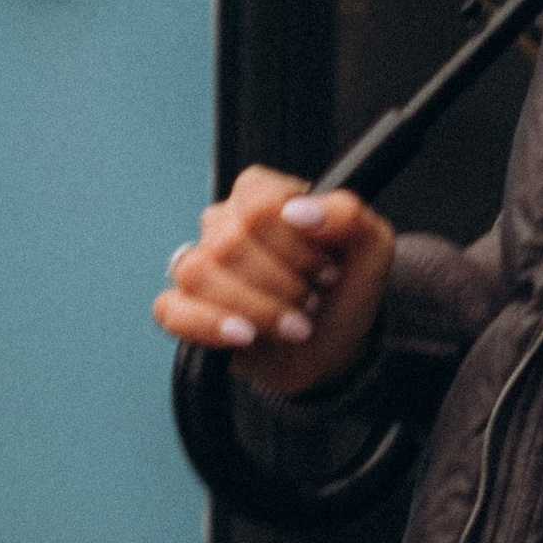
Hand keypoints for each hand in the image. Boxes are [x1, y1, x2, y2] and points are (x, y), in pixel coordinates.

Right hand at [152, 166, 396, 402]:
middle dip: (282, 282)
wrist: (334, 345)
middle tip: (313, 302)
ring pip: (198, 271)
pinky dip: (209, 324)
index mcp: (264, 196)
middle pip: (230, 240)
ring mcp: (199, 264)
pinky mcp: (183, 308)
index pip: (259, 201)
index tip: (328, 272)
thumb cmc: (345, 289)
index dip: (296, 242)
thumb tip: (299, 211)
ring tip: (293, 326)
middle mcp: (224, 223)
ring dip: (256, 307)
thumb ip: (348, 215)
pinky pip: (171, 309)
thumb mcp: (371, 248)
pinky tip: (245, 336)